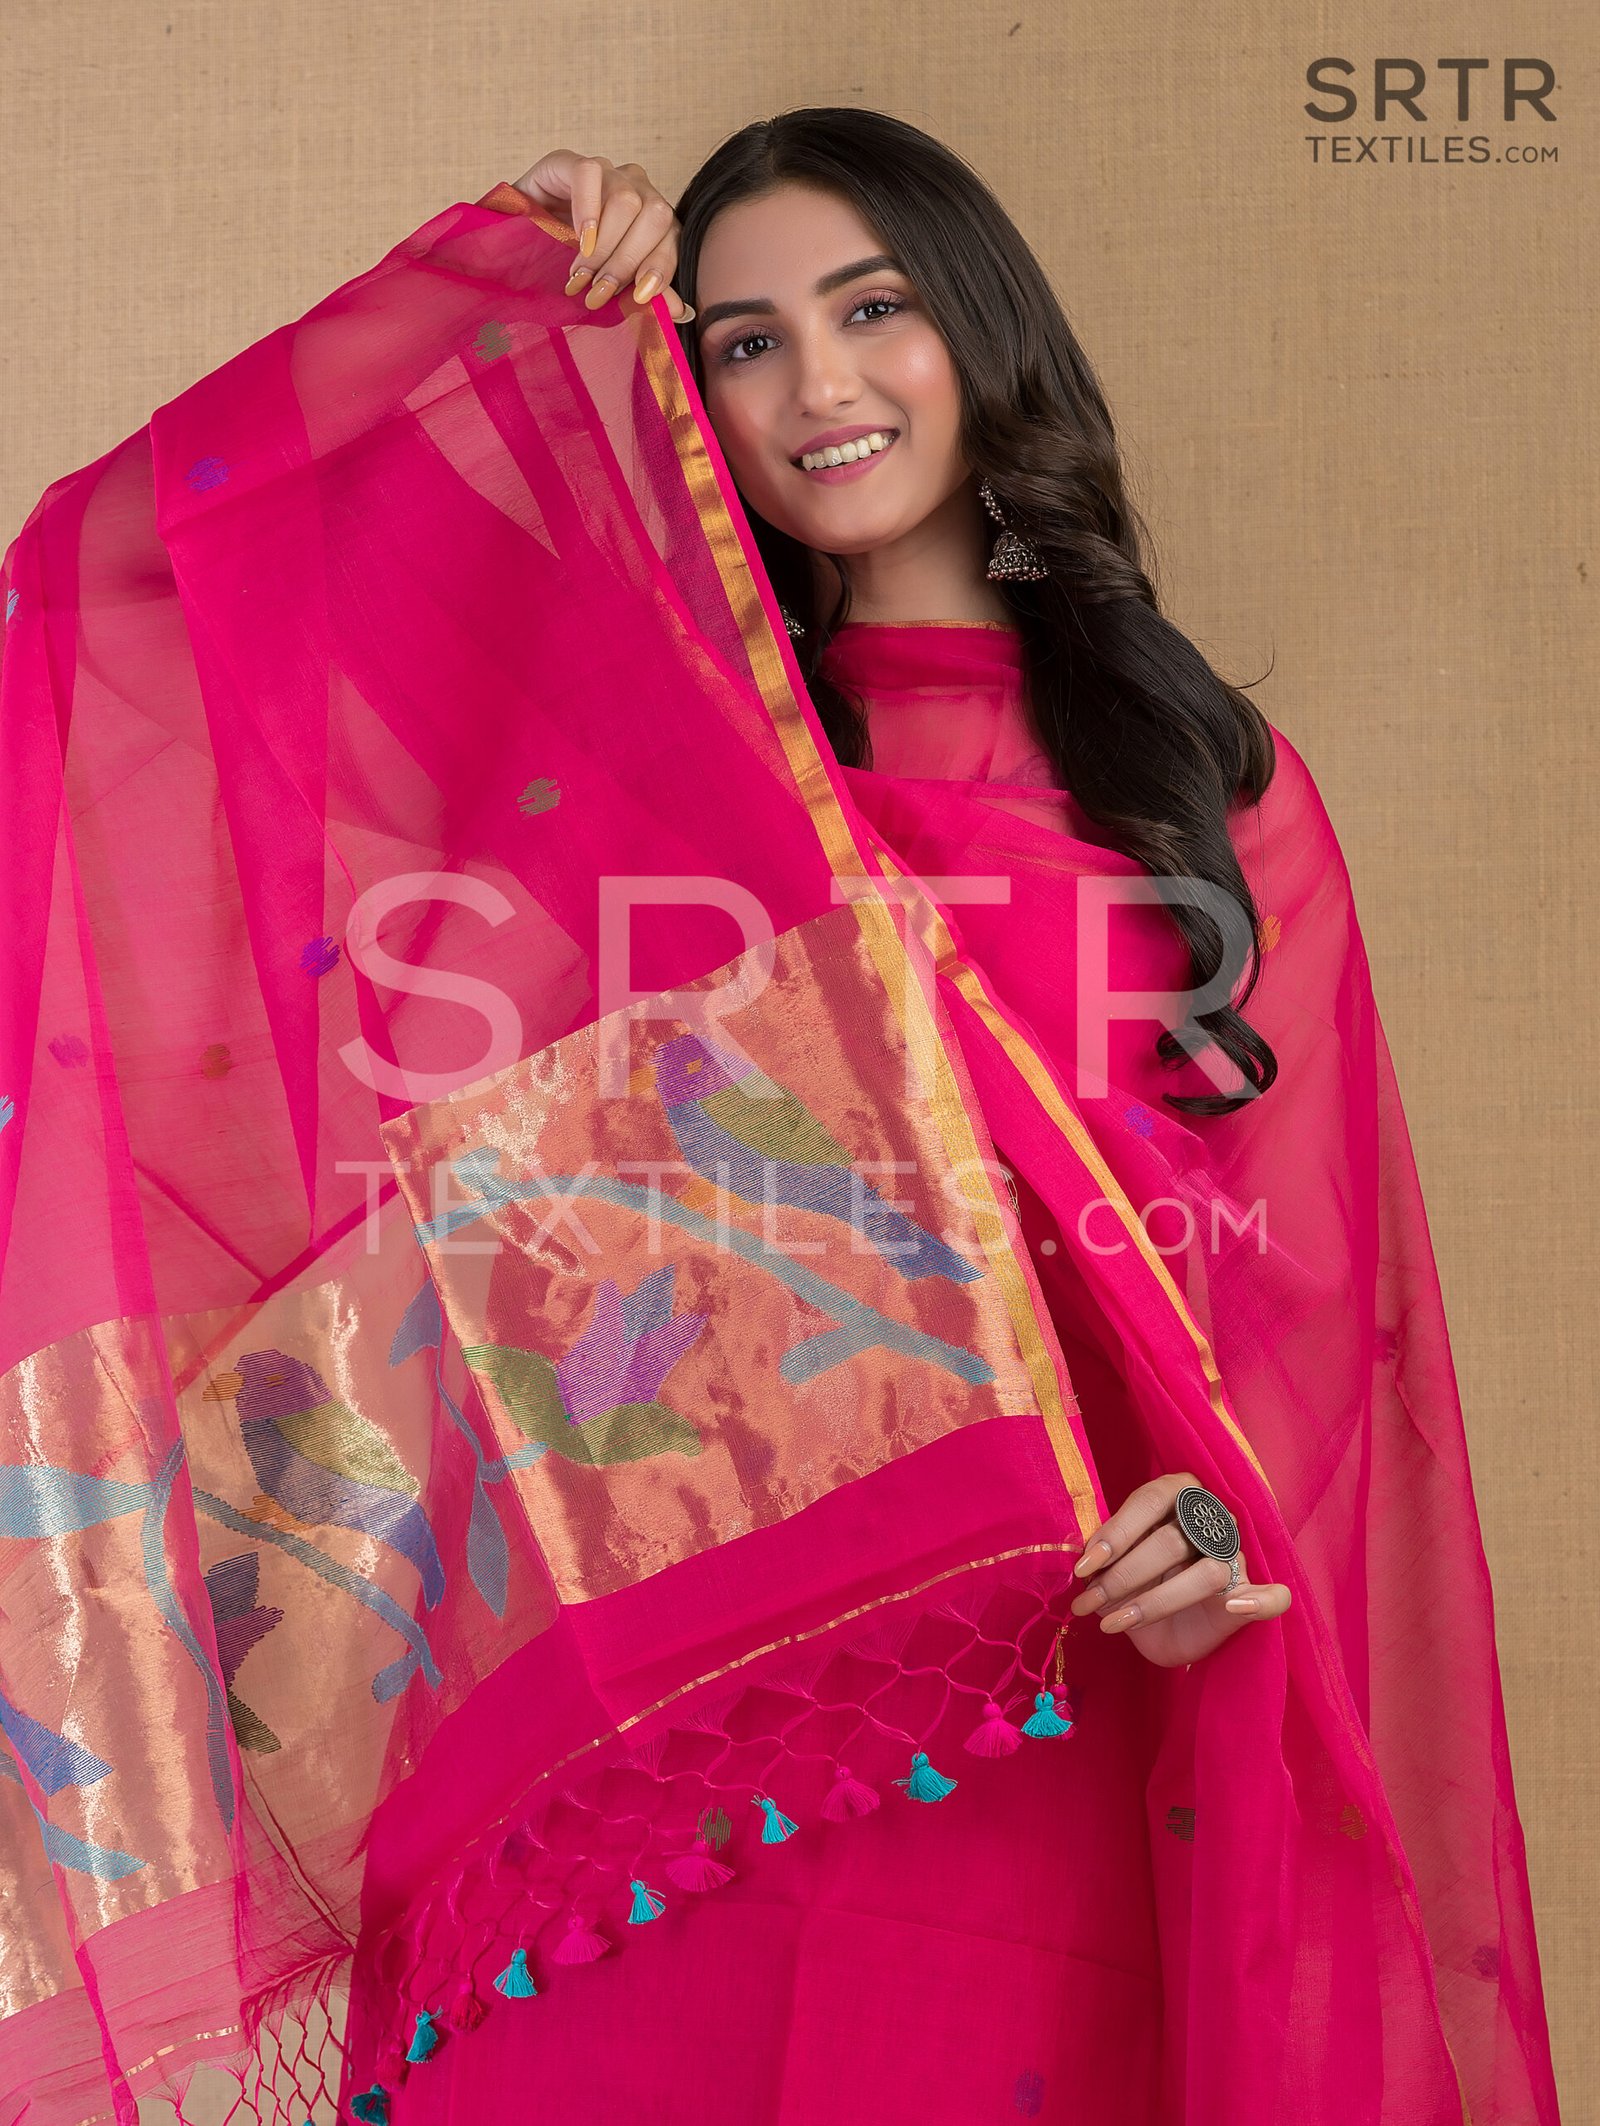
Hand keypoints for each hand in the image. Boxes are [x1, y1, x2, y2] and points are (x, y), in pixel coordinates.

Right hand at [511, 150, 692, 321]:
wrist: (517, 238)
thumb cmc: (568, 261)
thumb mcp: (607, 280)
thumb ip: (642, 290)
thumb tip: (678, 312)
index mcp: (651, 217)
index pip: (671, 237)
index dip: (659, 268)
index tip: (638, 298)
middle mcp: (636, 188)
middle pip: (654, 217)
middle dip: (626, 262)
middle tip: (598, 292)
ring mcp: (606, 172)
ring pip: (627, 200)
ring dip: (604, 247)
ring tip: (580, 274)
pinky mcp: (569, 162)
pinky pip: (590, 175)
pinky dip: (588, 210)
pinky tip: (579, 239)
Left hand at [1068, 1471, 1290, 1668]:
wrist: (1164, 1631)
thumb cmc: (1137, 1584)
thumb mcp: (1113, 1565)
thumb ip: (1104, 1552)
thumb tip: (1082, 1557)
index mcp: (1178, 1495)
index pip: (1150, 1500)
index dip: (1116, 1532)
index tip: (1084, 1566)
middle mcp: (1211, 1520)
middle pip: (1171, 1539)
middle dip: (1123, 1575)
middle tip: (1087, 1602)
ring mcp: (1235, 1557)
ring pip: (1207, 1572)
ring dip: (1156, 1601)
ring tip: (1114, 1622)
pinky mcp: (1252, 1595)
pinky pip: (1274, 1597)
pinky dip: (1261, 1600)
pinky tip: (1235, 1606)